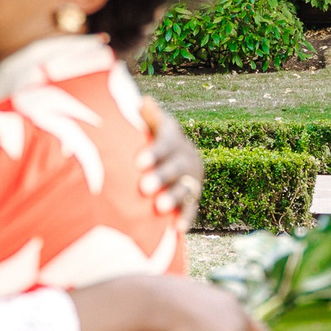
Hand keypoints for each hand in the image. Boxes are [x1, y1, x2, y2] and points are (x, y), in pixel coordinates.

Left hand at [137, 98, 204, 226]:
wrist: (184, 158)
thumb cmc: (158, 140)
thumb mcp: (155, 126)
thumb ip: (150, 118)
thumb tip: (144, 101)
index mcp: (174, 141)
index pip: (166, 144)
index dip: (154, 153)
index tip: (138, 163)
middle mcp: (185, 160)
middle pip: (175, 168)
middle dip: (161, 177)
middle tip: (143, 188)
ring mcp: (190, 180)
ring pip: (184, 189)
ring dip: (173, 198)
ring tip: (158, 208)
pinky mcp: (192, 199)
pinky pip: (191, 208)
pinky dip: (186, 218)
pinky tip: (177, 229)